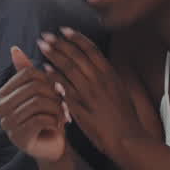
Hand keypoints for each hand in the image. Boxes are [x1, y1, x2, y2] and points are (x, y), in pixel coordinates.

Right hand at [0, 45, 68, 162]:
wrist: (54, 146)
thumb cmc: (48, 116)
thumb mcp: (40, 91)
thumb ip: (27, 71)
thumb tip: (15, 49)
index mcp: (3, 94)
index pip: (27, 74)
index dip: (48, 79)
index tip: (57, 90)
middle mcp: (1, 109)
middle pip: (33, 87)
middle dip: (53, 94)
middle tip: (62, 104)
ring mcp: (8, 125)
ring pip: (38, 103)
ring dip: (56, 108)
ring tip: (61, 115)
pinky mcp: (19, 138)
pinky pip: (40, 119)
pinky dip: (55, 120)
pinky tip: (58, 125)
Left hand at [37, 27, 149, 155]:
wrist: (127, 139)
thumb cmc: (126, 118)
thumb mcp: (120, 91)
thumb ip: (108, 78)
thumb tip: (99, 66)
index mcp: (111, 74)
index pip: (91, 49)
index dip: (76, 38)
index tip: (63, 30)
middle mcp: (100, 80)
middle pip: (76, 55)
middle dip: (59, 43)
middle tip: (45, 35)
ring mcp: (90, 93)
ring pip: (69, 68)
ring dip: (54, 55)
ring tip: (42, 47)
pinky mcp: (81, 107)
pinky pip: (64, 88)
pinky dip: (54, 77)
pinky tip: (44, 70)